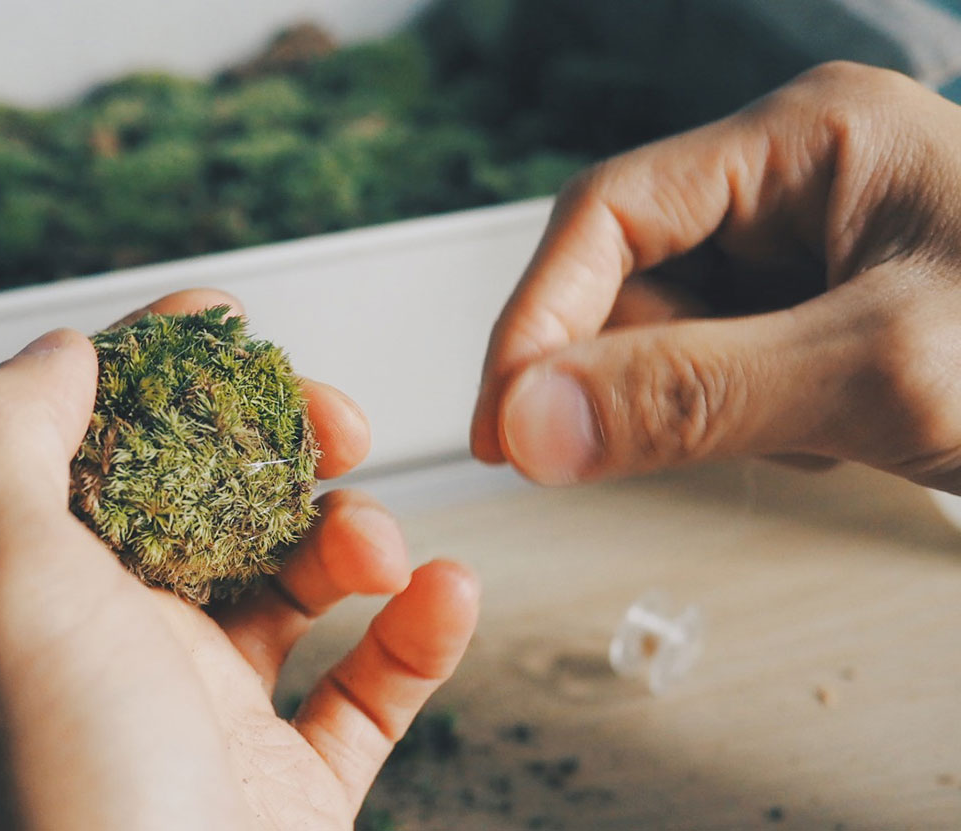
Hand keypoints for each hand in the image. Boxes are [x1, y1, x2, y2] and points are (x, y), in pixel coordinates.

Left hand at [0, 289, 479, 830]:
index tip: (231, 321)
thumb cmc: (67, 810)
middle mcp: (114, 657)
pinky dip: (418, 635)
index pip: (92, 448)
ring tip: (383, 542)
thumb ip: (0, 445)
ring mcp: (205, 723)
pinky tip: (449, 595)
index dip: (158, 370)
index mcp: (34, 605)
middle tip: (340, 421)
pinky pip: (368, 692)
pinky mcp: (288, 793)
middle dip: (282, 445)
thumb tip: (62, 352)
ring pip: (298, 589)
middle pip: (210, 503)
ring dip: (356, 538)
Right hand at [472, 61, 960, 493]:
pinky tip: (824, 442)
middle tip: (588, 458)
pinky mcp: (823, 325)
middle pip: (632, 275)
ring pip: (673, 336)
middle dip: (612, 371)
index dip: (538, 315)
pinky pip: (726, 376)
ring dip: (688, 408)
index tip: (500, 421)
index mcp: (809, 138)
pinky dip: (741, 428)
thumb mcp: (886, 373)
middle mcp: (799, 185)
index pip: (612, 212)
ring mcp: (812, 257)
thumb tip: (528, 423)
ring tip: (799, 439)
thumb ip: (696, 394)